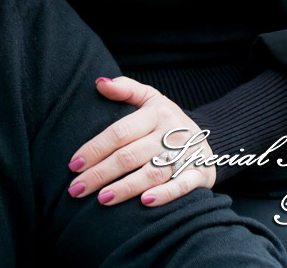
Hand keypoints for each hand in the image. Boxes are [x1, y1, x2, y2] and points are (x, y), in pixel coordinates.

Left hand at [66, 76, 215, 206]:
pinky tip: (144, 203)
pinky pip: (182, 186)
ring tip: (102, 199)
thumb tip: (99, 83)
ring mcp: (187, 154)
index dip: (95, 148)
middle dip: (100, 174)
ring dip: (125, 188)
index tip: (73, 165)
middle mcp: (171, 133)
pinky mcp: (200, 174)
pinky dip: (164, 194)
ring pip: (152, 172)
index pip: (119, 132)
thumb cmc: (169, 120)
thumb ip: (126, 88)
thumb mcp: (151, 98)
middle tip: (76, 189)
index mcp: (156, 113)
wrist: (212, 137)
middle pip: (129, 156)